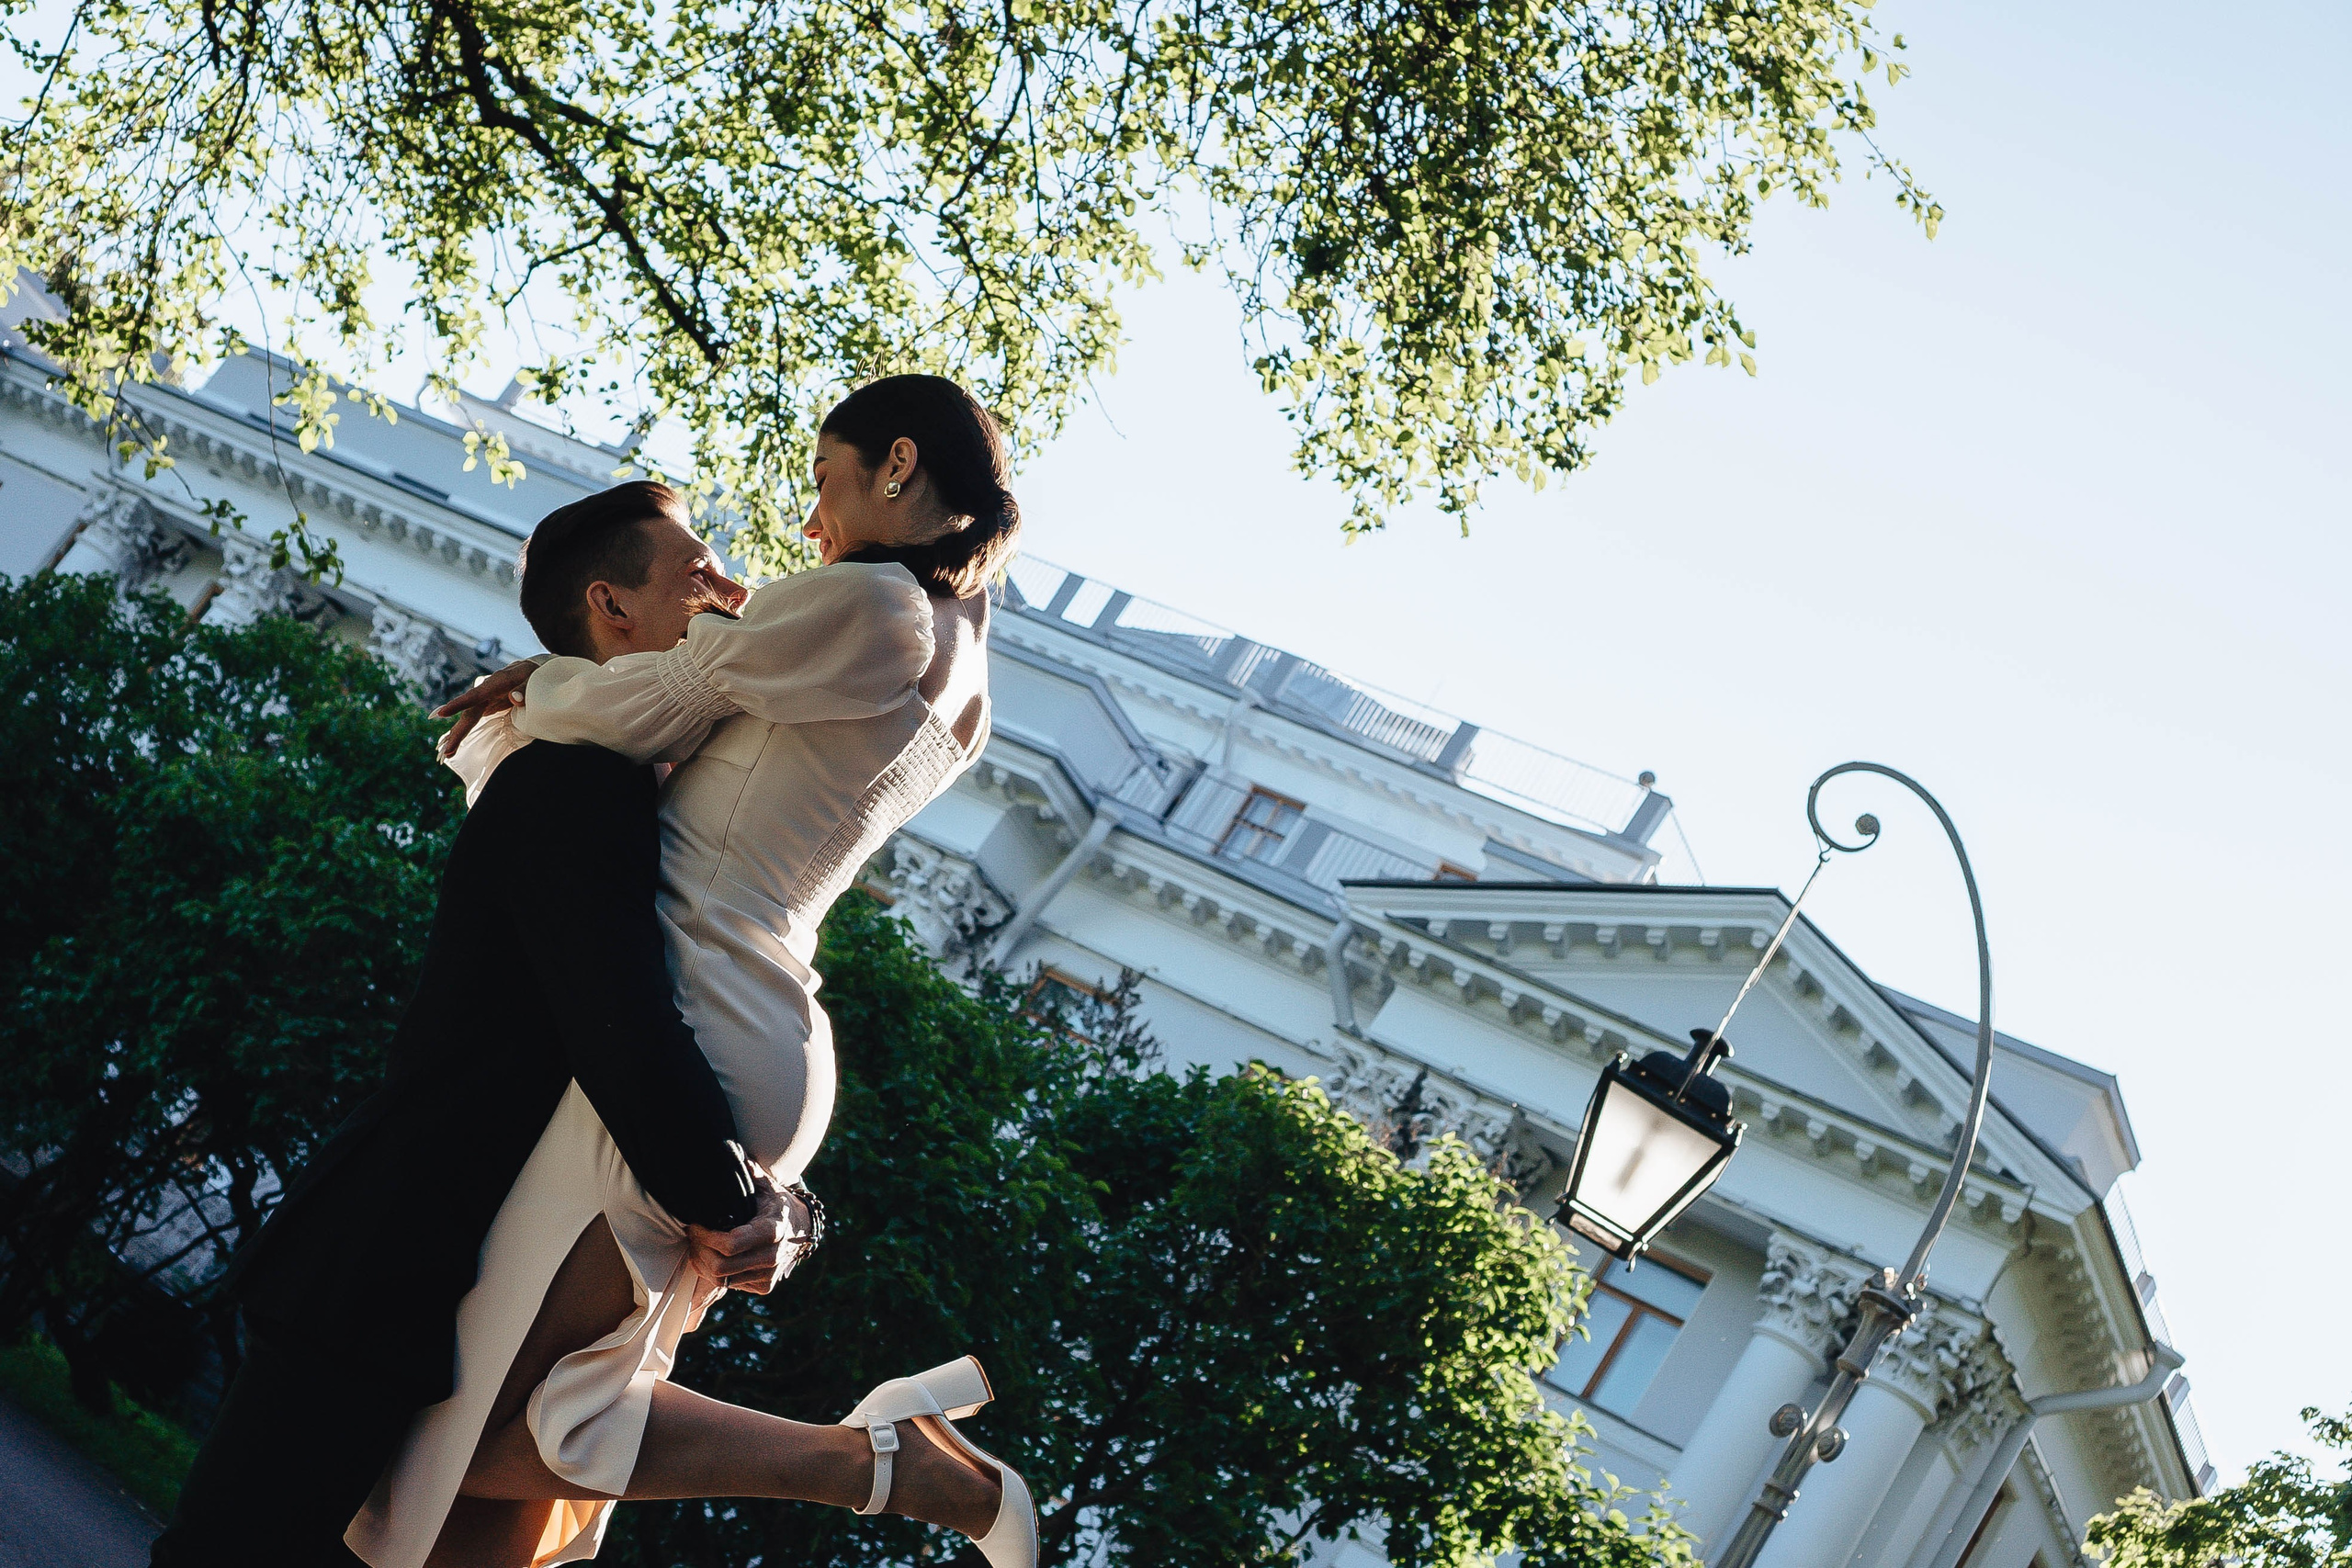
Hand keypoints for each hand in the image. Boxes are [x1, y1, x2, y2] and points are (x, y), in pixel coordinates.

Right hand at [434, 660, 537, 758]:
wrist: (530, 669)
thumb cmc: (533, 673)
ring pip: (469, 717)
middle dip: (458, 732)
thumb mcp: (533, 678)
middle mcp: (486, 691)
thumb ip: (525, 688)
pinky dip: (465, 730)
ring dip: (459, 734)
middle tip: (448, 750)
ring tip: (449, 752)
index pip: (476, 695)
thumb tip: (514, 698)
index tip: (442, 714)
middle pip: (469, 712)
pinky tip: (456, 741)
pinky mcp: (487, 705)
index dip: (459, 704)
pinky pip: (474, 719)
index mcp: (496, 683)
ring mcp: (485, 699)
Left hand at [684, 1167, 810, 1297]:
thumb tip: (731, 1152)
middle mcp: (772, 1257)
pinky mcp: (764, 1286)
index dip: (705, 1237)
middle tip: (692, 1235)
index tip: (695, 1225)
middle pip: (721, 1266)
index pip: (730, 1245)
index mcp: (772, 1230)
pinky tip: (711, 1256)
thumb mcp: (767, 1185)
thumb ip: (749, 1172)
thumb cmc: (777, 1204)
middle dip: (699, 1251)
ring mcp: (768, 1275)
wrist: (802, 1229)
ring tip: (697, 1245)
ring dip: (702, 1263)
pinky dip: (714, 1273)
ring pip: (721, 1280)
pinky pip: (729, 1285)